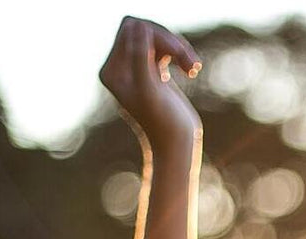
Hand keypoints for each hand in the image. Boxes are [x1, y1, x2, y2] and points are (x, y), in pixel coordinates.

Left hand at [99, 17, 204, 154]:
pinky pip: (166, 47)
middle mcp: (120, 68)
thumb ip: (140, 56)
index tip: (176, 52)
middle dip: (169, 41)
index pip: (131, 29)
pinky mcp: (154, 72)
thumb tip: (138, 25)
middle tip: (188, 61)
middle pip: (144, 30)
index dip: (156, 35)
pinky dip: (181, 55)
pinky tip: (192, 70)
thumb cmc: (164, 123)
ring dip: (179, 48)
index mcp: (112, 71)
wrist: (177, 146)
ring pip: (158, 38)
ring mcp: (137, 69)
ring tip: (193, 68)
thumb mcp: (150, 89)